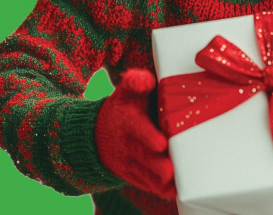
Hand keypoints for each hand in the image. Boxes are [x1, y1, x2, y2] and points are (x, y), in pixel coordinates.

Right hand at [95, 68, 175, 198]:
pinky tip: (174, 193)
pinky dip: (159, 190)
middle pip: (143, 157)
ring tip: (175, 184)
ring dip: (159, 181)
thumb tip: (144, 80)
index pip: (137, 129)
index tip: (160, 143)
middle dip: (156, 165)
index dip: (147, 136)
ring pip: (145, 174)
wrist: (97, 135)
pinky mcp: (135, 176)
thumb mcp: (125, 91)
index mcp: (128, 122)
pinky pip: (146, 184)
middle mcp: (128, 145)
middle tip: (170, 170)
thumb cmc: (123, 108)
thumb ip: (135, 82)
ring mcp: (130, 163)